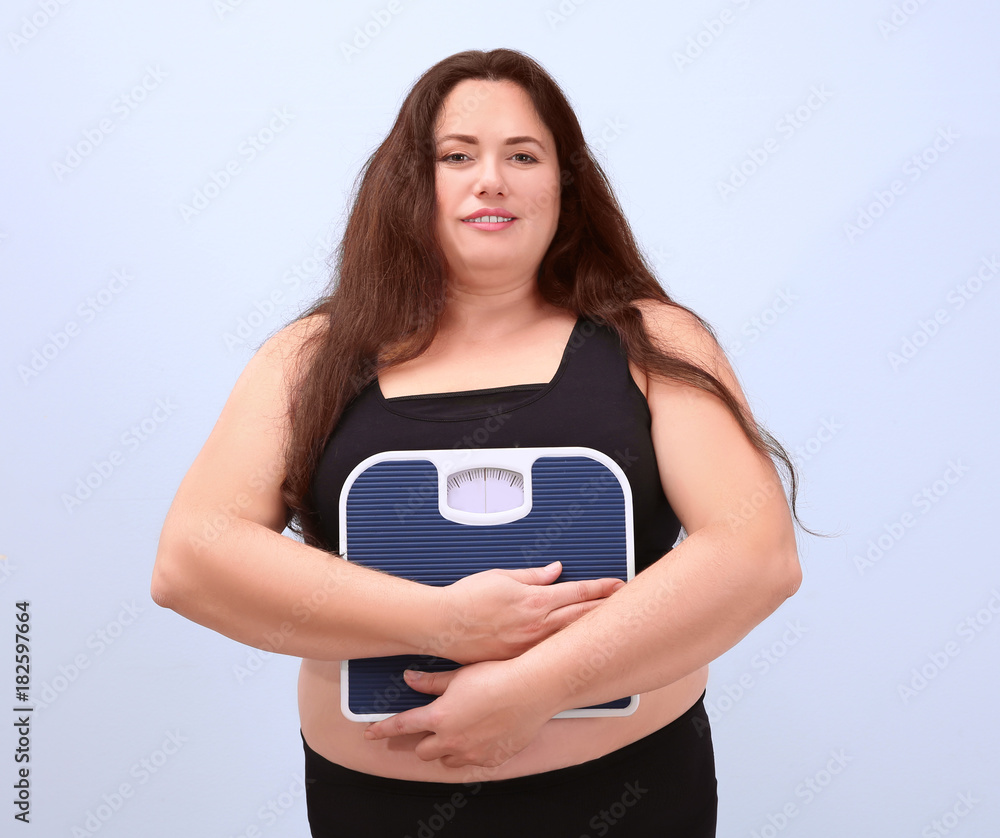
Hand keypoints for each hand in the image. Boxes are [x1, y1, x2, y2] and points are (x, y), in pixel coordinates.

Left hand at [362, 659, 553, 769]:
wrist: (531, 689)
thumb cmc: (496, 676)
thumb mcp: (457, 675)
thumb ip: (430, 682)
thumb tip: (409, 678)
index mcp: (438, 717)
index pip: (401, 726)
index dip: (382, 730)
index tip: (370, 734)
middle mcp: (451, 740)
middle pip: (423, 750)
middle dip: (423, 739)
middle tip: (433, 726)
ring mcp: (471, 753)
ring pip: (446, 760)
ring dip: (446, 749)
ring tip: (458, 731)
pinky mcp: (490, 759)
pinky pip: (471, 763)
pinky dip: (470, 753)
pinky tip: (480, 736)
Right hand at [432, 561, 623, 663]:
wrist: (442, 624)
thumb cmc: (466, 598)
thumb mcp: (501, 576)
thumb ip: (532, 575)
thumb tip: (555, 571)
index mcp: (534, 601)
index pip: (576, 592)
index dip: (599, 587)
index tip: (616, 584)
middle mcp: (536, 626)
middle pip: (581, 616)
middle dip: (605, 608)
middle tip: (627, 604)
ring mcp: (529, 647)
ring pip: (570, 637)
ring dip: (591, 630)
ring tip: (610, 626)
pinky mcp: (518, 661)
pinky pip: (549, 654)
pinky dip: (567, 649)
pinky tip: (578, 650)